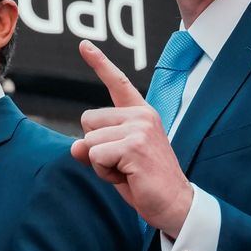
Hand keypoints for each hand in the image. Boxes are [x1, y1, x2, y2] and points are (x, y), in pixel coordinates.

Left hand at [70, 40, 192, 237]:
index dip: (99, 62)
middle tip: (123, 163)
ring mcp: (139, 128)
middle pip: (87, 119)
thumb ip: (94, 148)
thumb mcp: (116, 160)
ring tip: (127, 171)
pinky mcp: (134, 146)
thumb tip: (75, 145)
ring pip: (89, 140)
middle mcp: (141, 115)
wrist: (175, 205)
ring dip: (100, 163)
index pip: (117, 82)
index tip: (84, 44)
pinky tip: (128, 176)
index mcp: (140, 113)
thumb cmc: (145, 181)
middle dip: (95, 146)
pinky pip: (95, 156)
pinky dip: (104, 172)